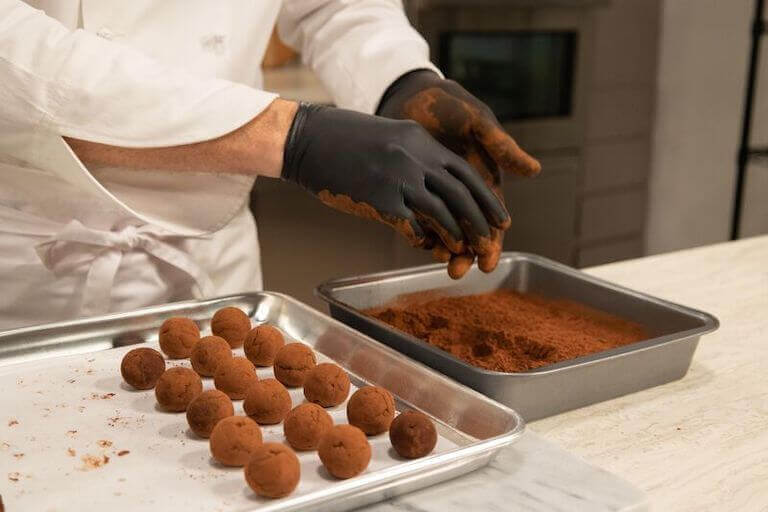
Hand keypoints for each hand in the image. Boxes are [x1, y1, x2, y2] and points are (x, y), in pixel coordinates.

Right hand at [281, 103, 510, 254]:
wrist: (307, 139)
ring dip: (454, 235)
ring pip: (439, 211)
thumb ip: (415, 158)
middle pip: (459, 193)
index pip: (464, 172)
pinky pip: (410, 225)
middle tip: (490, 244)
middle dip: (479, 222)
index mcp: (419, 140)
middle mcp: (414, 156)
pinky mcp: (379, 198)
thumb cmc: (344, 142)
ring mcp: (397, 177)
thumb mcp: (389, 139)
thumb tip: (436, 186)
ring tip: (461, 252)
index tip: (501, 219)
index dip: (485, 199)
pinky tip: (423, 245)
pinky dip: (420, 239)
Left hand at [378, 70, 540, 277]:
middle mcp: (461, 191)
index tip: (489, 263)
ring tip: (439, 261)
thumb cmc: (448, 105)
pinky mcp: (412, 190)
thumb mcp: (476, 121)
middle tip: (457, 272)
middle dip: (466, 254)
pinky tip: (417, 243)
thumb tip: (534, 170)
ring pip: (444, 229)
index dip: (493, 243)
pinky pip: (418, 218)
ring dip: (444, 248)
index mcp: (483, 178)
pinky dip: (420, 232)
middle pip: (469, 231)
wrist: (409, 95)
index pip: (492, 219)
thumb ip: (499, 145)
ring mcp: (436, 192)